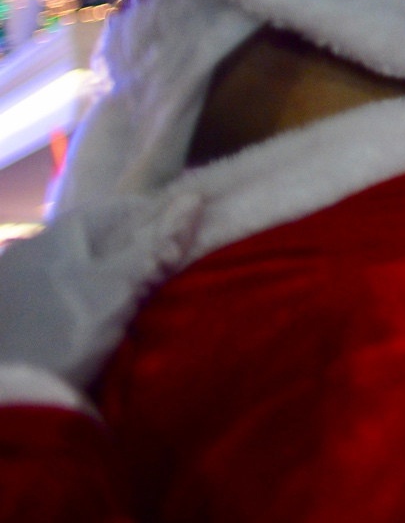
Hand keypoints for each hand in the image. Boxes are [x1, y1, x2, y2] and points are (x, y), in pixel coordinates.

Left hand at [0, 192, 199, 389]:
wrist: (16, 397)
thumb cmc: (72, 329)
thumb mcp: (121, 287)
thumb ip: (159, 244)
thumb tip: (195, 198)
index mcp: (52, 237)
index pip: (112, 209)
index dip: (152, 217)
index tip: (179, 237)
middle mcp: (29, 252)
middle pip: (95, 238)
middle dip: (130, 247)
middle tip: (163, 267)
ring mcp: (16, 285)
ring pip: (77, 266)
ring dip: (107, 273)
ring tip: (136, 294)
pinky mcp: (14, 315)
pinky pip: (60, 290)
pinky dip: (85, 295)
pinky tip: (98, 314)